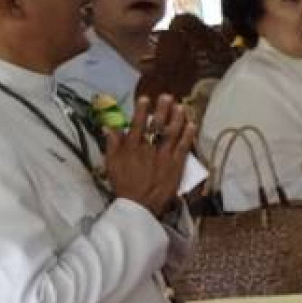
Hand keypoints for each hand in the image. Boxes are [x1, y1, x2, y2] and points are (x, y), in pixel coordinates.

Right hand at [101, 95, 198, 215]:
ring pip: (172, 133)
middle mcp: (149, 149)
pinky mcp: (176, 165)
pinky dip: (188, 135)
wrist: (139, 205)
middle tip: (168, 97)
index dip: (141, 110)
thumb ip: (111, 144)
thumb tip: (109, 127)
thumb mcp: (111, 164)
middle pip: (157, 126)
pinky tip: (192, 124)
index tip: (145, 98)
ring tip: (181, 106)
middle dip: (162, 110)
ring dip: (177, 118)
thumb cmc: (123, 184)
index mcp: (131, 147)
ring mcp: (164, 157)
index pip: (137, 124)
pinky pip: (183, 147)